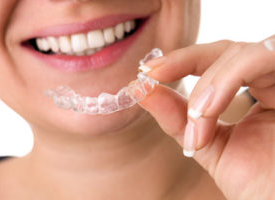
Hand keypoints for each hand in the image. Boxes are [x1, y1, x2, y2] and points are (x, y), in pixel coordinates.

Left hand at [140, 37, 274, 198]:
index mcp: (256, 95)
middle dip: (186, 62)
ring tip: (195, 117)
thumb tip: (142, 90)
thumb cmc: (255, 185)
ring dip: (209, 83)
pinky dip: (227, 80)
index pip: (218, 62)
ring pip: (242, 53)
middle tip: (153, 78)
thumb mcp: (206, 145)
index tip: (148, 70)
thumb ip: (177, 118)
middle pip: (227, 50)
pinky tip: (209, 110)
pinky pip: (263, 57)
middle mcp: (273, 83)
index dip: (182, 60)